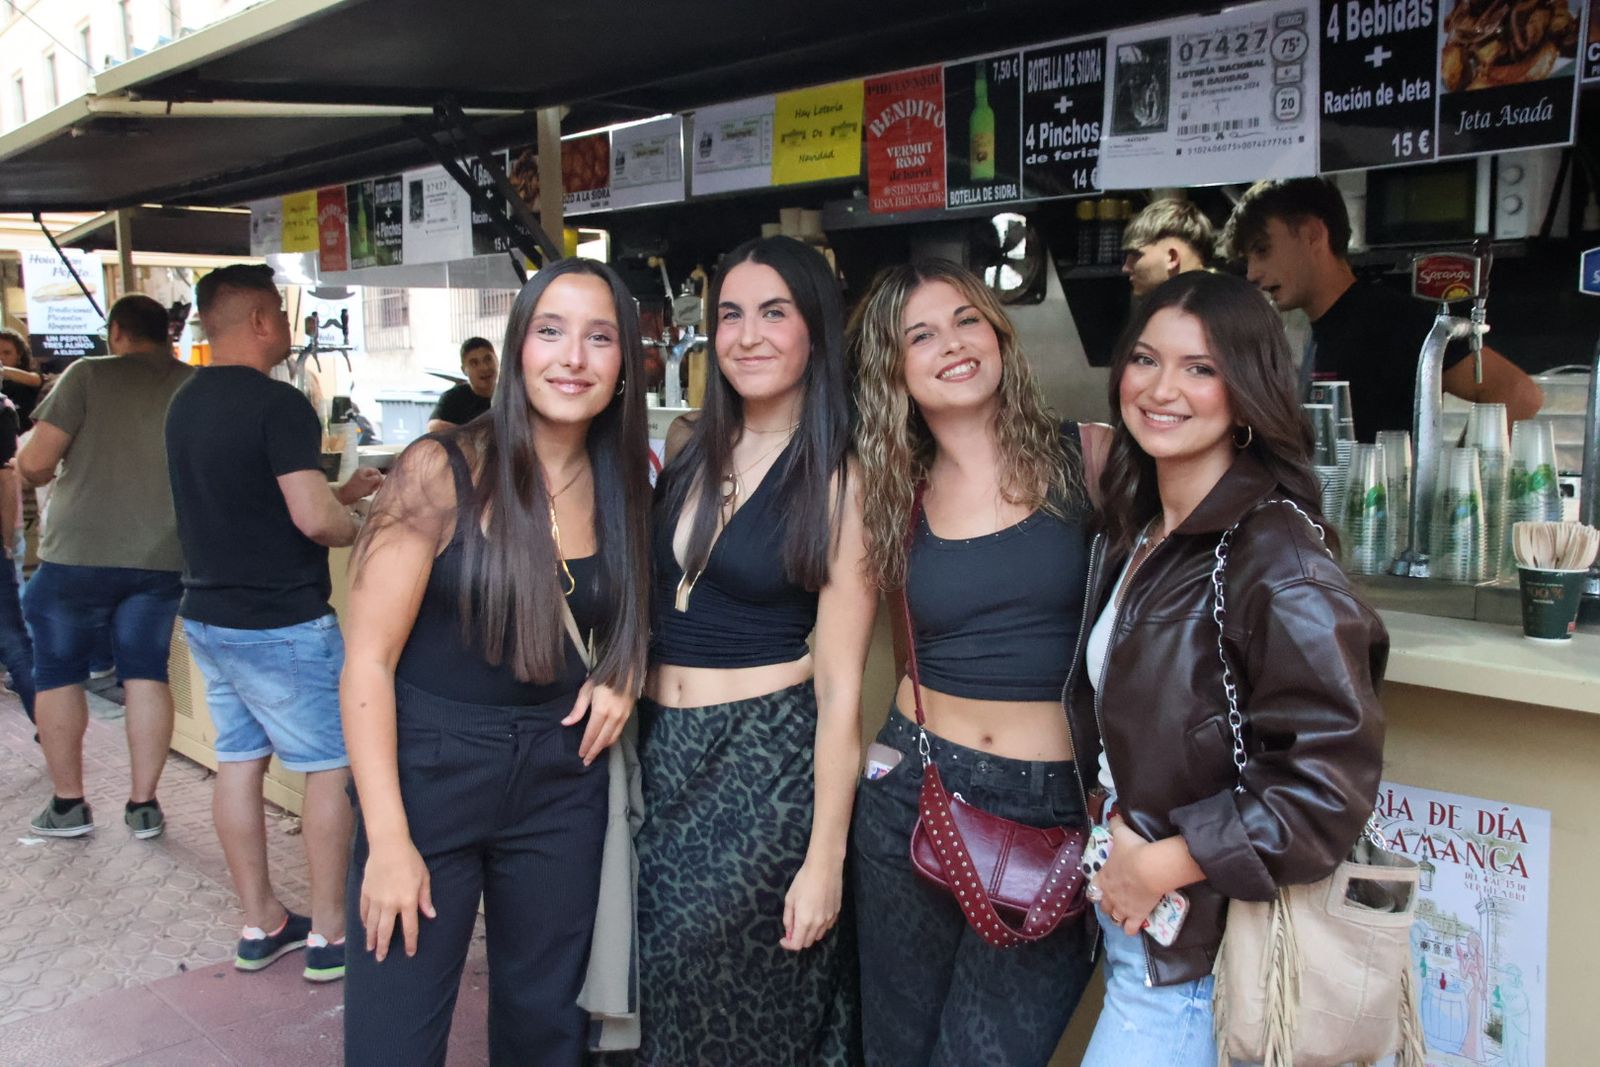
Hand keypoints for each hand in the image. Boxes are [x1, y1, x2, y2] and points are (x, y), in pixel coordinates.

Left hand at [337, 466, 384, 503]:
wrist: (345, 496)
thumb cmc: (357, 488)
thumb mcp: (369, 483)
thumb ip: (377, 479)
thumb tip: (381, 478)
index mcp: (364, 470)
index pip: (376, 471)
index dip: (380, 477)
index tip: (381, 484)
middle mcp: (361, 472)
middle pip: (374, 477)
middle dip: (375, 484)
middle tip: (374, 489)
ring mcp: (359, 479)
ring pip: (370, 483)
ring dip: (371, 488)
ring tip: (369, 492)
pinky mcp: (357, 485)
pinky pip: (366, 487)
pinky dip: (367, 490)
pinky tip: (365, 494)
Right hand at [360, 838, 435, 960]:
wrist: (388, 845)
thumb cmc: (410, 859)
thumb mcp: (424, 877)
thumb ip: (425, 898)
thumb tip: (431, 915)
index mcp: (407, 901)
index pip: (409, 928)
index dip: (410, 942)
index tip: (410, 953)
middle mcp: (390, 904)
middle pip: (385, 931)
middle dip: (384, 946)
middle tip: (381, 958)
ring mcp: (375, 899)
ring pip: (371, 924)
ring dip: (370, 938)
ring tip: (369, 949)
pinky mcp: (366, 892)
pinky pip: (363, 911)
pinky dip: (363, 921)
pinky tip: (364, 927)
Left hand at [560, 680, 633, 764]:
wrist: (626, 670)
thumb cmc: (603, 677)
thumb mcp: (586, 690)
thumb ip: (577, 709)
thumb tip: (565, 723)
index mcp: (601, 710)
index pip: (591, 734)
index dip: (586, 746)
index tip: (580, 755)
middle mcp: (613, 716)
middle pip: (602, 740)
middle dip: (594, 752)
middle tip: (586, 762)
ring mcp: (623, 717)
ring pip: (612, 738)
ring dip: (603, 748)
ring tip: (594, 755)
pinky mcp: (628, 716)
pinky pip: (618, 733)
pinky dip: (611, 741)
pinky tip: (605, 743)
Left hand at [781, 858, 841, 951]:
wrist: (825, 867)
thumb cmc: (804, 880)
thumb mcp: (790, 898)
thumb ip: (788, 918)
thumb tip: (788, 932)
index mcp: (804, 920)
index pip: (797, 944)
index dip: (788, 945)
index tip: (783, 939)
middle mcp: (818, 923)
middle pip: (808, 942)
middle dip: (798, 939)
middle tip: (792, 928)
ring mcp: (829, 919)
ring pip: (818, 936)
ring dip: (809, 934)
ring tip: (804, 921)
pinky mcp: (837, 912)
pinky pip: (827, 927)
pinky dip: (819, 927)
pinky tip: (815, 915)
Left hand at [1094, 817, 1164, 936]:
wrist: (1149, 867)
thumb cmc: (1134, 850)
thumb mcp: (1122, 834)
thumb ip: (1116, 825)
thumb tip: (1114, 815)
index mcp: (1103, 878)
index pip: (1093, 888)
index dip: (1096, 889)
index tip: (1101, 889)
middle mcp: (1109, 895)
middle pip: (1103, 905)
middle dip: (1107, 905)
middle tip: (1114, 902)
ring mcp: (1121, 907)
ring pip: (1114, 918)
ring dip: (1116, 917)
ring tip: (1122, 916)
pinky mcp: (1136, 916)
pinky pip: (1130, 929)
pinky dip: (1130, 929)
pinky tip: (1133, 928)